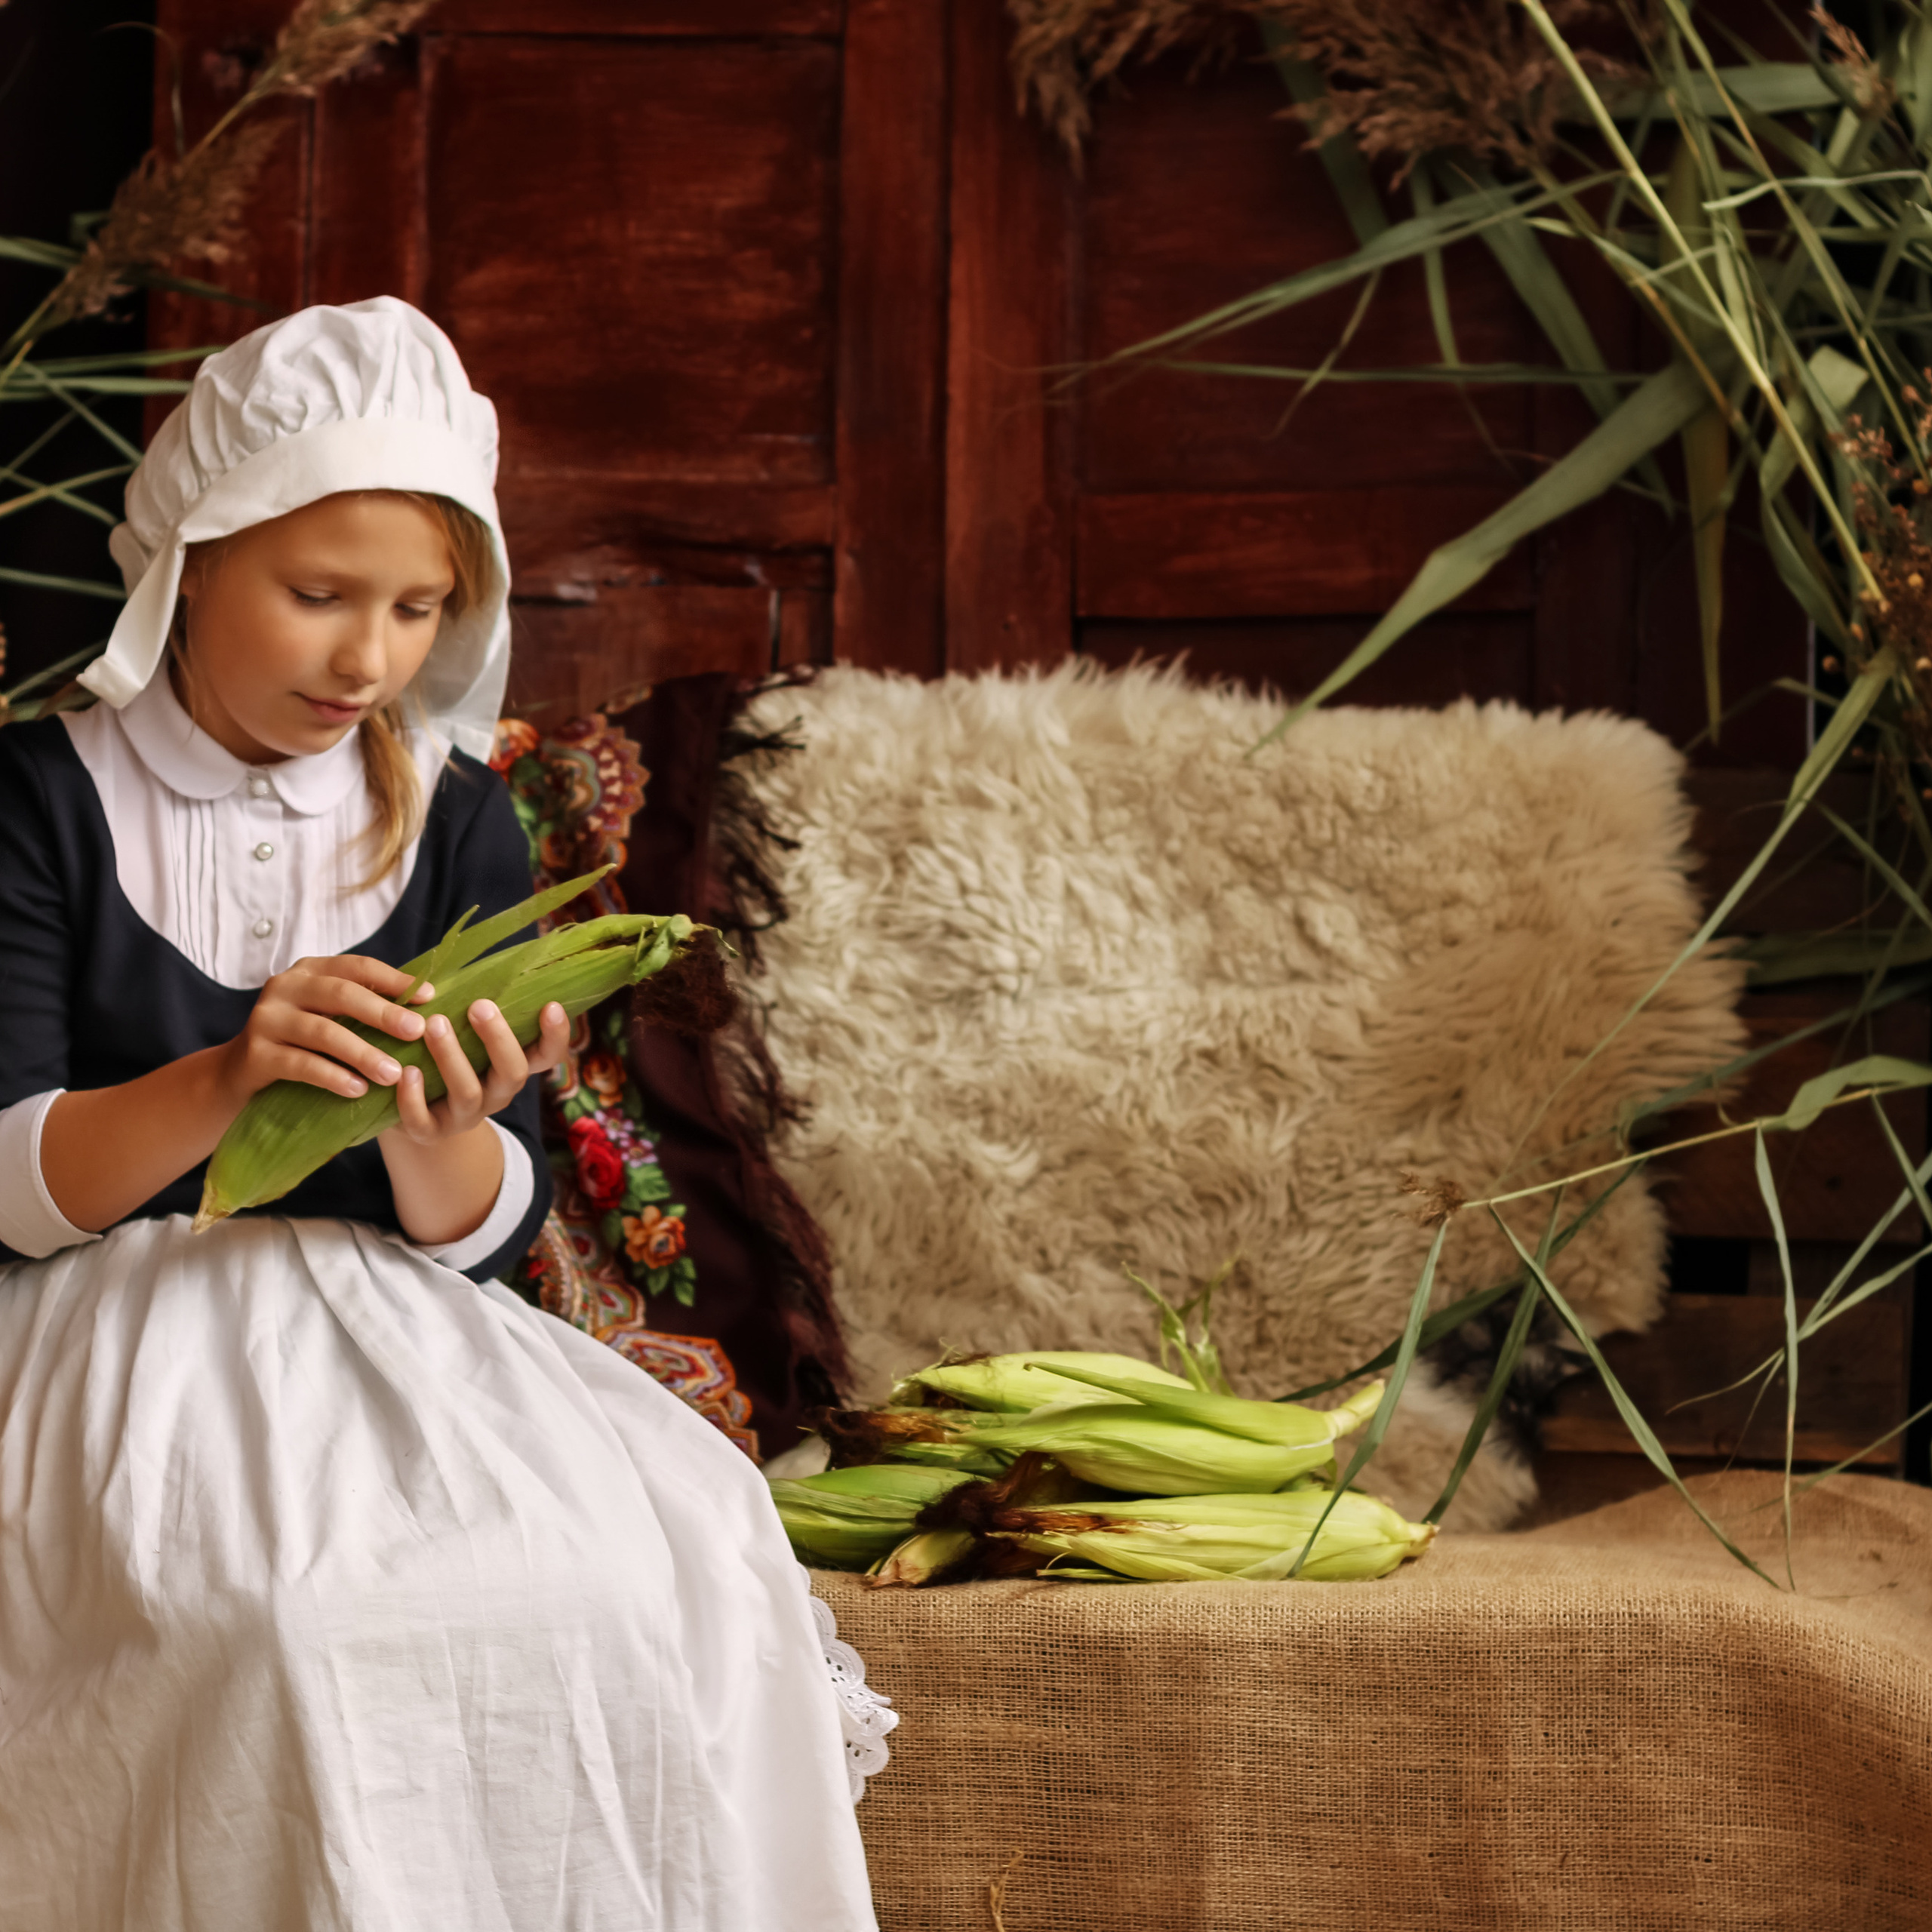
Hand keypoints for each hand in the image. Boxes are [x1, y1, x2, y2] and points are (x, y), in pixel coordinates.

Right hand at [219, 954, 436, 1106]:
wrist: (240, 1076)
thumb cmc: (301, 1044)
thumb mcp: (329, 1017)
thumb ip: (363, 1008)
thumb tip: (425, 1009)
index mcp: (309, 971)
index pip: (357, 967)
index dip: (394, 980)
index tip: (430, 997)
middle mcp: (285, 987)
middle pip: (340, 994)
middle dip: (383, 1013)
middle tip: (417, 1032)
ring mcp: (266, 1018)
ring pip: (323, 1032)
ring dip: (363, 1053)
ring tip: (393, 1073)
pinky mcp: (255, 1054)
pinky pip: (301, 1064)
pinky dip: (333, 1077)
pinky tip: (358, 1090)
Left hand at [384, 998, 569, 1144]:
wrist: (410, 1111)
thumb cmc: (442, 1056)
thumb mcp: (465, 1034)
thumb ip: (473, 1008)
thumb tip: (480, 962)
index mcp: (510, 1067)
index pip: (547, 1056)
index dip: (556, 1035)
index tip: (550, 1005)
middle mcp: (496, 1093)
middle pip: (513, 1073)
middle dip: (498, 1039)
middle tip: (480, 1005)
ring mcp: (464, 1115)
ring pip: (469, 1093)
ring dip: (452, 1057)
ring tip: (434, 1024)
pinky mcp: (429, 1132)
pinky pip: (424, 1122)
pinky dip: (414, 1098)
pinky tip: (407, 1072)